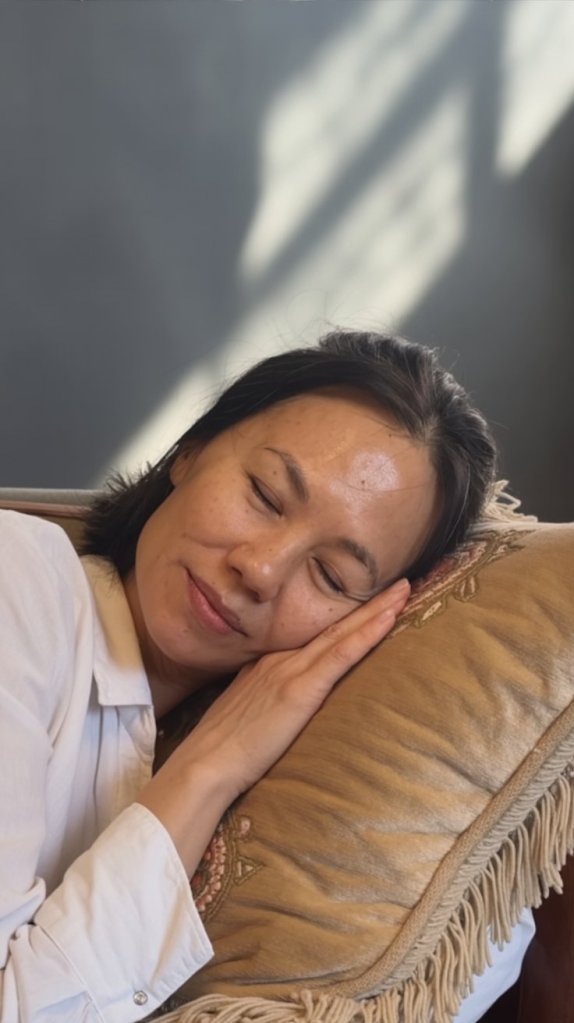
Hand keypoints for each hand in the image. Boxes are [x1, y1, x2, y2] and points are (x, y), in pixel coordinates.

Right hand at [177, 576, 409, 799]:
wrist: (205, 762)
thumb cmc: (222, 746)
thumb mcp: (245, 709)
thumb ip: (266, 697)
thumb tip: (284, 701)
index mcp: (269, 663)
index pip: (315, 635)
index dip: (345, 617)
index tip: (371, 601)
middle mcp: (281, 658)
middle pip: (333, 626)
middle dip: (369, 602)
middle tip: (400, 582)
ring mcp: (290, 670)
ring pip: (342, 633)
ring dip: (376, 609)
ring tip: (404, 590)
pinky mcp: (300, 690)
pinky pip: (341, 655)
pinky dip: (366, 633)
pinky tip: (389, 617)